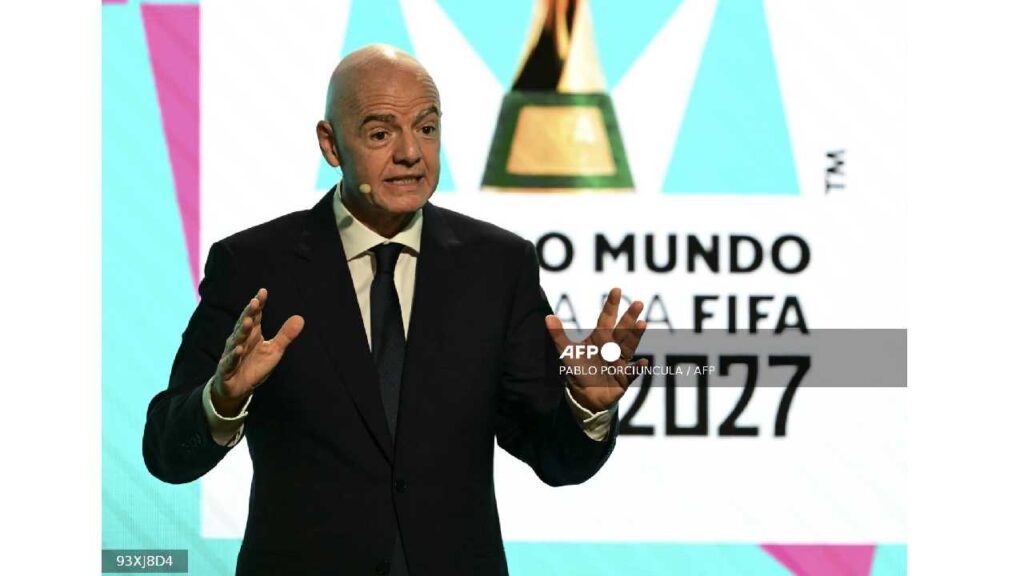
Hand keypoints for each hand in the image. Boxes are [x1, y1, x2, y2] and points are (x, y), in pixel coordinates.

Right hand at [211, 288, 304, 415]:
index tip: (263, 291)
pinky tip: (239, 349)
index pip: (255, 316)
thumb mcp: (274, 350)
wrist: (237, 388)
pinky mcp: (226, 369)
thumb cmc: (255, 365)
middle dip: (249, 313)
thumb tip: (300, 318)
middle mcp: (240, 340)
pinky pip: (230, 361)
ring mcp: (232, 353)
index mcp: (252, 334)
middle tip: (254, 301)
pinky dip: (234, 355)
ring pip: (237, 340)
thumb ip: (285, 335)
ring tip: (248, 321)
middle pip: (245, 324)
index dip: (258, 304)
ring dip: (242, 331)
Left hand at [545, 288, 647, 412]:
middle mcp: (612, 347)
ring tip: (642, 324)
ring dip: (635, 336)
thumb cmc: (579, 370)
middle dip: (629, 317)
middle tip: (638, 303)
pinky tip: (643, 362)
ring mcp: (620, 362)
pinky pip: (632, 373)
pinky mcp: (623, 378)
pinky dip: (637, 368)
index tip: (616, 290)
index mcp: (600, 338)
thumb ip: (558, 335)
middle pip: (622, 329)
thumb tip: (548, 317)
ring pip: (629, 346)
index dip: (611, 305)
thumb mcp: (567, 352)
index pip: (606, 318)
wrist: (585, 396)